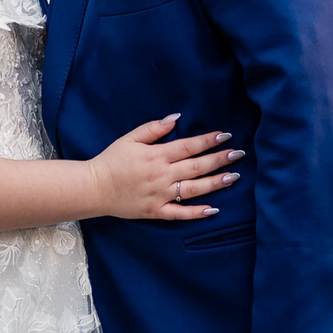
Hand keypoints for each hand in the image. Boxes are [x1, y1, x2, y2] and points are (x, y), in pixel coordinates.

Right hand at [85, 115, 243, 220]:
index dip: (208, 140)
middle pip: (196, 166)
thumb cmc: (111, 160)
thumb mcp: (129, 138)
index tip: (226, 135)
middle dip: (219, 159)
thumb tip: (175, 118)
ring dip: (215, 183)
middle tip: (239, 154)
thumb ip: (153, 129)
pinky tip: (214, 209)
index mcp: (156, 155)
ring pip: (193, 189)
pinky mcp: (155, 211)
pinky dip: (197, 213)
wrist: (94, 187)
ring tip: (234, 177)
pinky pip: (180, 214)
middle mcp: (162, 175)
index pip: (188, 146)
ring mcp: (160, 195)